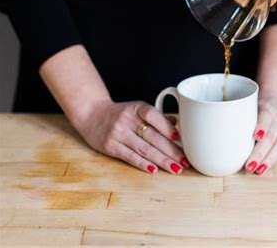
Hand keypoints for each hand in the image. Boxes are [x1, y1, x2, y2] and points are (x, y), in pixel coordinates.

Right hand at [73, 98, 189, 174]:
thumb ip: (156, 116)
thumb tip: (176, 123)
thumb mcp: (136, 108)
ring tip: (176, 168)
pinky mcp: (111, 147)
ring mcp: (118, 133)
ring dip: (161, 160)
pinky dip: (143, 164)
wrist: (91, 113)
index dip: (166, 126)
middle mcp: (127, 120)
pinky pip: (130, 157)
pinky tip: (155, 170)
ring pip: (143, 149)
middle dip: (171, 150)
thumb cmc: (119, 113)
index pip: (153, 115)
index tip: (179, 137)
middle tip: (185, 160)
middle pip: (152, 136)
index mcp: (136, 108)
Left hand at [243, 96, 276, 175]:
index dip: (262, 126)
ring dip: (268, 160)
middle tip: (248, 166)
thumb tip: (215, 129)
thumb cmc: (257, 104)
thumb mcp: (250, 102)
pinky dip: (272, 160)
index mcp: (266, 107)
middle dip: (260, 153)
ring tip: (258, 171)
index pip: (266, 116)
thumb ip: (240, 113)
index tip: (256, 136)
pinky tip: (263, 169)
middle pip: (271, 136)